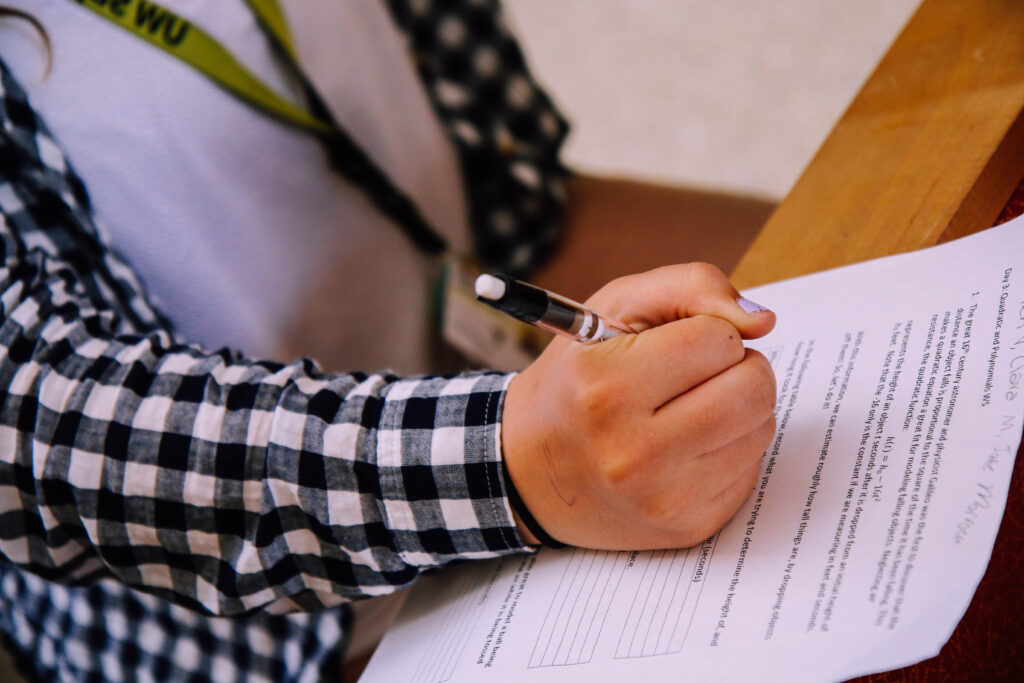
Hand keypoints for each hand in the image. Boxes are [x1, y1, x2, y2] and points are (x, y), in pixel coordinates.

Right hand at [502, 263, 775, 549]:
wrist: (529, 471)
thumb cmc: (576, 379)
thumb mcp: (612, 308)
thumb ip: (689, 287)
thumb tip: (762, 321)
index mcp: (605, 389)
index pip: (717, 339)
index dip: (704, 332)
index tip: (673, 346)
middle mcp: (633, 452)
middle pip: (751, 387)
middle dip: (738, 366)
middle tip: (698, 373)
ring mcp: (664, 497)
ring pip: (760, 427)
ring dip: (738, 407)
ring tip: (689, 408)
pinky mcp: (689, 525)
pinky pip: (751, 470)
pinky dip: (731, 448)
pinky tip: (688, 447)